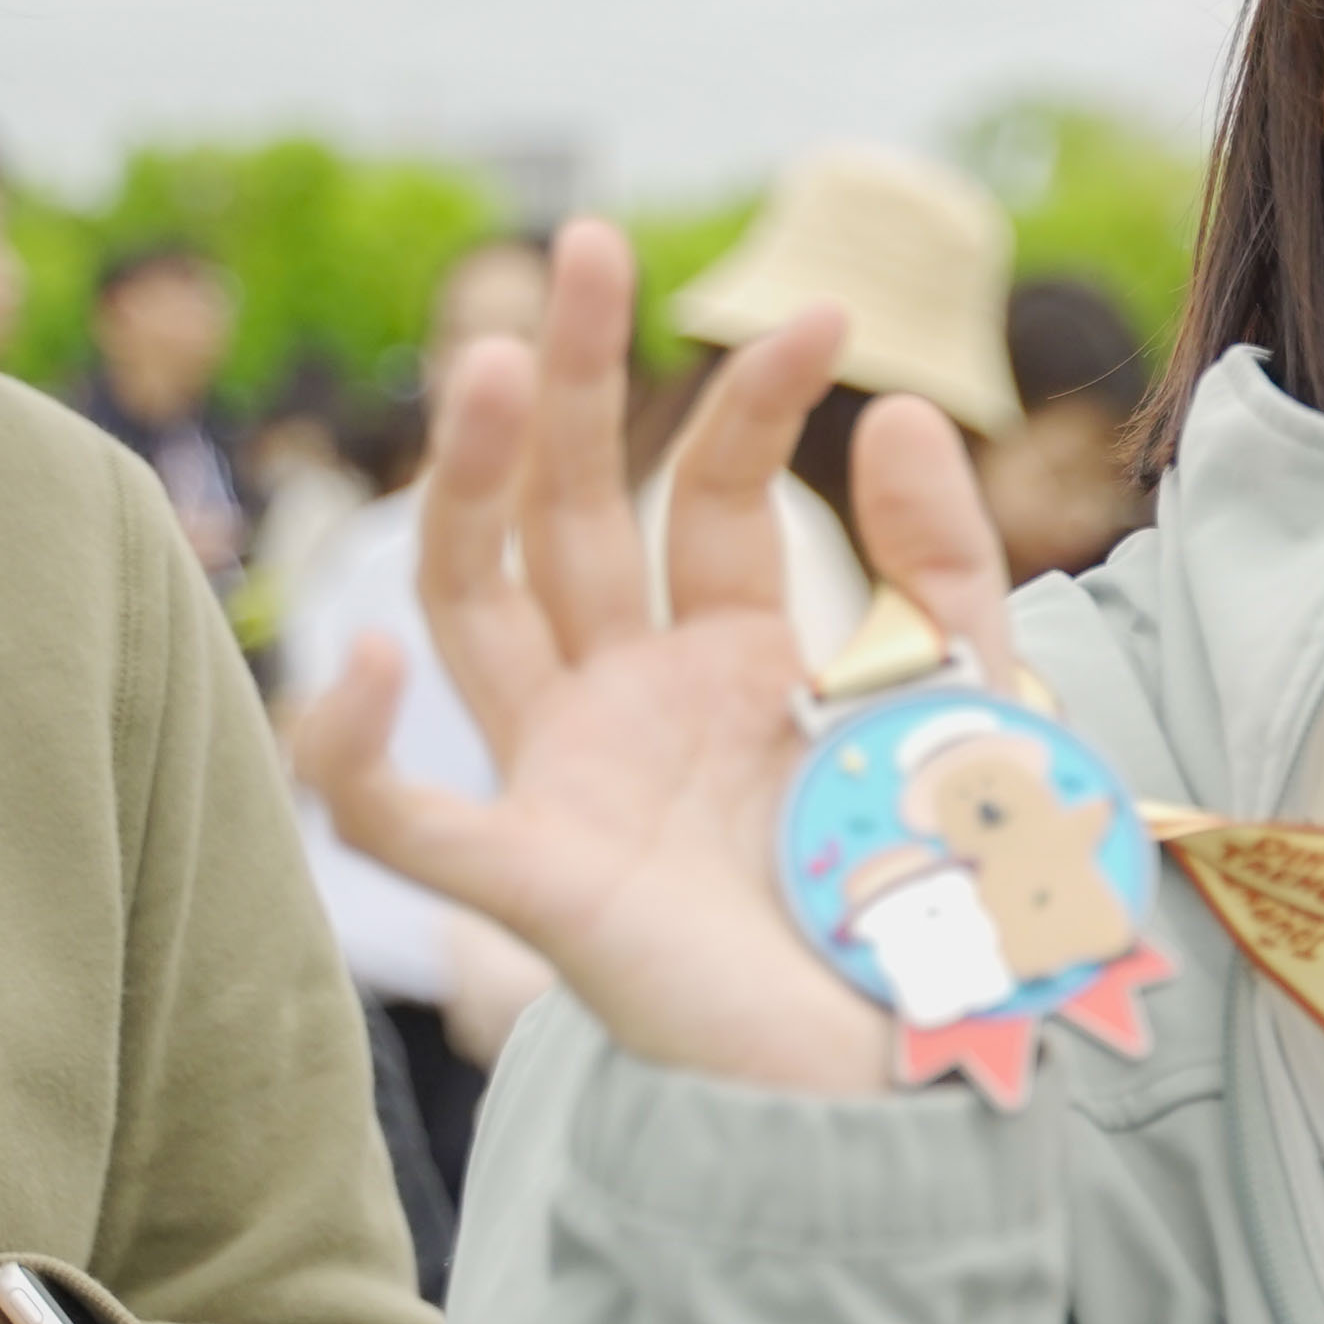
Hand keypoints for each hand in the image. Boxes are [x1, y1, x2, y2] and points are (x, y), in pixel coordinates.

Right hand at [289, 220, 1024, 1101]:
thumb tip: (900, 409)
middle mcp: (630, 709)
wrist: (930, 1082)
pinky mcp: (540, 888)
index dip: (752, 403)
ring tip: (492, 358)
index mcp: (727, 666)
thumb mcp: (971, 709)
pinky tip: (356, 657)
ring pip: (473, 608)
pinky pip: (403, 820)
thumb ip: (940, 566)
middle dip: (566, 377)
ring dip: (464, 486)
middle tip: (585, 241)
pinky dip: (353, 747)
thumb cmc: (941, 911)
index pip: (707, 494)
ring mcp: (570, 786)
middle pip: (563, 514)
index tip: (829, 316)